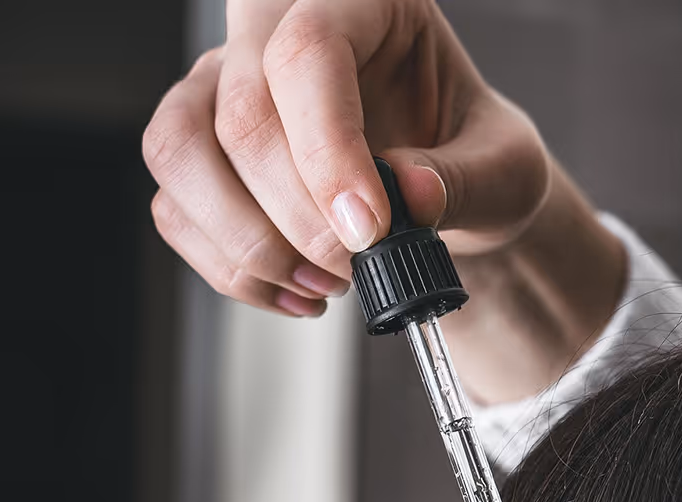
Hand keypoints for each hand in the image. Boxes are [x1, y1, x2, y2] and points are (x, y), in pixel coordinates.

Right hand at [142, 0, 549, 317]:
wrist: (448, 192)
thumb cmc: (474, 161)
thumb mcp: (505, 169)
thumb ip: (467, 180)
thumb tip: (410, 195)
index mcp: (362, 6)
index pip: (310, 52)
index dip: (329, 150)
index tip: (370, 230)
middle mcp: (277, 33)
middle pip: (238, 113)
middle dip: (297, 219)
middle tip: (356, 269)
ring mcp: (227, 87)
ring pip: (178, 153)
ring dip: (249, 244)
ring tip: (326, 286)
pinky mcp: (204, 152)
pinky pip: (176, 209)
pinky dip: (230, 269)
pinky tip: (295, 294)